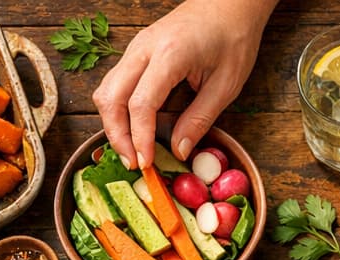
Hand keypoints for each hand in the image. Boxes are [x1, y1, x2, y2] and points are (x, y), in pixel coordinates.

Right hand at [92, 0, 275, 169]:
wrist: (230, 4)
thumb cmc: (233, 38)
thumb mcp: (225, 85)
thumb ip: (199, 120)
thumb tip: (178, 152)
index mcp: (169, 54)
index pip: (140, 103)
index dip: (139, 138)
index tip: (145, 164)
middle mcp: (144, 48)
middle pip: (111, 97)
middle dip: (117, 136)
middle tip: (133, 163)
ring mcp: (136, 47)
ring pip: (106, 91)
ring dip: (113, 124)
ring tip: (132, 151)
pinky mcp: (136, 52)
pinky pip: (114, 84)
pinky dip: (118, 111)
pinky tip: (133, 130)